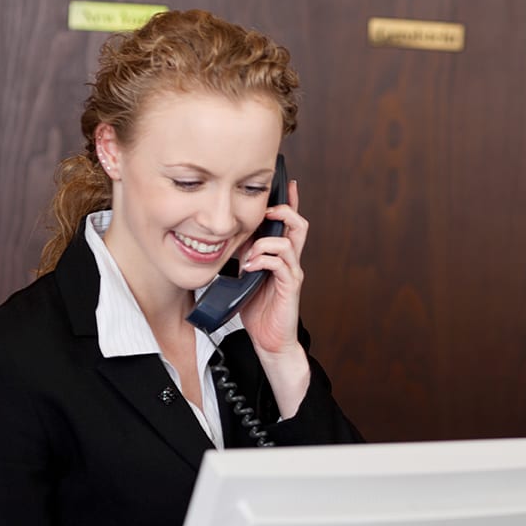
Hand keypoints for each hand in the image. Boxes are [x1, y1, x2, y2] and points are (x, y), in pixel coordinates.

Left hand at [238, 179, 307, 356]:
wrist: (270, 340)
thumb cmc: (258, 311)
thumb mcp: (244, 277)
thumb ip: (241, 258)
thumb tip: (226, 242)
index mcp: (280, 257)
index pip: (289, 223)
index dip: (290, 202)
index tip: (287, 184)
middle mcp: (290, 261)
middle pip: (299, 225)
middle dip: (284, 211)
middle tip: (267, 211)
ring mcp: (291, 273)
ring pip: (289, 241)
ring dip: (265, 241)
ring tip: (249, 253)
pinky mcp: (290, 286)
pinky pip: (280, 263)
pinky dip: (262, 260)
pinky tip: (249, 268)